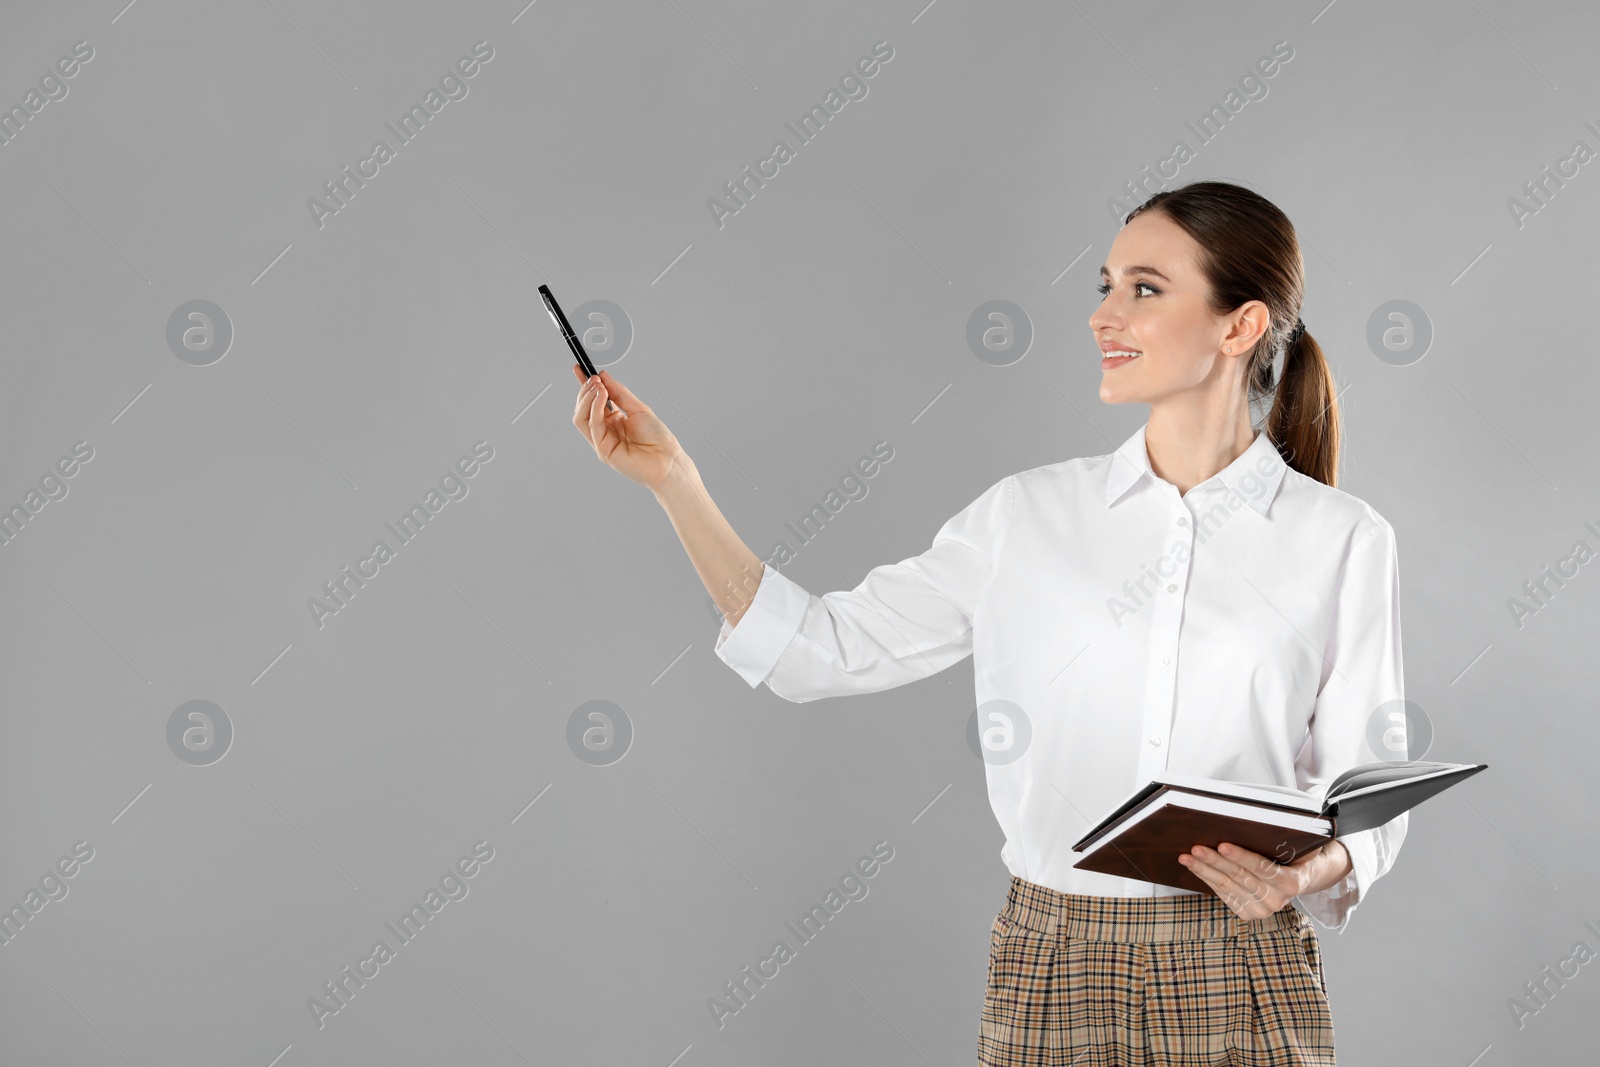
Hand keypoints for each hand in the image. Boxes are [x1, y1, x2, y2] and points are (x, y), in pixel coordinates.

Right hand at [570, 365, 686, 491]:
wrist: (668, 461)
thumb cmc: (658, 439)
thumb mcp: (638, 408)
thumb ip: (619, 392)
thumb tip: (604, 376)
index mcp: (614, 421)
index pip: (593, 401)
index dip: (584, 386)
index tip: (580, 369)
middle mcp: (606, 431)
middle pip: (583, 409)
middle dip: (585, 390)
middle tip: (593, 378)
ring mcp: (602, 441)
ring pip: (581, 417)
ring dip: (587, 398)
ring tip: (597, 386)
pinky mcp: (603, 450)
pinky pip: (592, 425)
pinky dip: (595, 407)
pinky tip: (602, 396)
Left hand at [1178, 841, 1316, 920]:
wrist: (1301, 879)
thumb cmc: (1296, 856)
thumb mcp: (1297, 846)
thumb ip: (1281, 840)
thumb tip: (1254, 821)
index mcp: (1291, 883)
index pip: (1262, 867)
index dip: (1241, 856)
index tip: (1222, 845)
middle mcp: (1276, 901)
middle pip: (1239, 877)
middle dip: (1215, 861)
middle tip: (1196, 848)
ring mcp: (1261, 910)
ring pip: (1227, 886)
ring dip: (1204, 870)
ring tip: (1186, 857)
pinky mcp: (1247, 914)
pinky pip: (1223, 894)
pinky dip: (1207, 879)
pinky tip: (1195, 867)